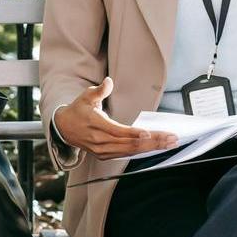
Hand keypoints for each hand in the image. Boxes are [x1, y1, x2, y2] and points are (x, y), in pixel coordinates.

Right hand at [54, 77, 177, 159]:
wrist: (64, 129)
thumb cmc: (78, 111)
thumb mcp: (85, 97)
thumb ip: (99, 90)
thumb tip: (108, 82)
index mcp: (95, 126)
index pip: (117, 131)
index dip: (134, 133)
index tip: (149, 133)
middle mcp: (100, 141)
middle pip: (129, 143)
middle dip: (153, 142)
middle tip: (171, 138)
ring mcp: (102, 150)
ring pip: (131, 151)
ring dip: (152, 148)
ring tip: (169, 143)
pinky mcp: (105, 155)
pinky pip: (126, 154)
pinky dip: (142, 151)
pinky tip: (155, 147)